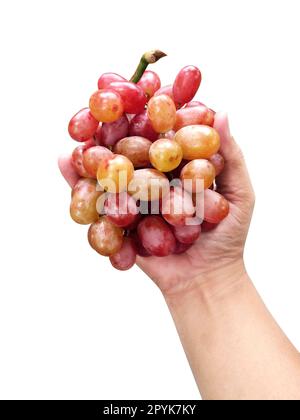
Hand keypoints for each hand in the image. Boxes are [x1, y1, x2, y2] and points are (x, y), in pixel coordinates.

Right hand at [59, 112, 254, 295]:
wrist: (205, 279)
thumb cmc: (228, 237)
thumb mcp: (240, 194)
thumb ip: (231, 156)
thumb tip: (222, 112)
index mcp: (180, 166)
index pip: (166, 131)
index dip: (157, 108)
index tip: (149, 82)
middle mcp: (154, 177)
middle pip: (133, 146)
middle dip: (118, 123)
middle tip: (105, 97)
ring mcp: (134, 197)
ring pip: (111, 169)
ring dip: (94, 148)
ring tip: (80, 126)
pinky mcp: (119, 219)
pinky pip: (97, 199)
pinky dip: (78, 182)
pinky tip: (65, 161)